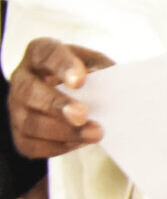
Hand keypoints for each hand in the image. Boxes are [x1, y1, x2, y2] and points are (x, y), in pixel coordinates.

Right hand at [7, 40, 111, 158]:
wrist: (70, 89)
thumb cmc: (84, 72)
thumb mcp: (94, 62)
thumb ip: (103, 70)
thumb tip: (118, 86)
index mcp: (40, 52)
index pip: (46, 54)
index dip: (62, 67)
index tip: (80, 81)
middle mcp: (22, 78)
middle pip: (30, 92)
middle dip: (57, 106)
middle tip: (83, 115)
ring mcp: (16, 106)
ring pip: (30, 122)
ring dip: (62, 131)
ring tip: (93, 133)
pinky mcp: (18, 131)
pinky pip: (30, 144)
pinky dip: (55, 146)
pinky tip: (78, 142)